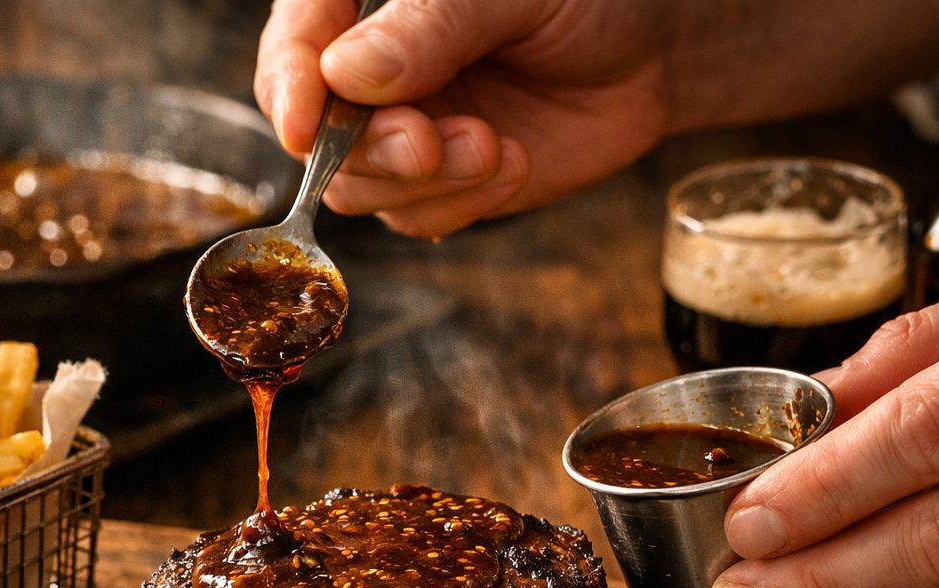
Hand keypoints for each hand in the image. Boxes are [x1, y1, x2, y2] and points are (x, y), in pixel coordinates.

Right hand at [255, 0, 677, 237]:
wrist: (650, 49)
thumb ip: (433, 25)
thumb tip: (347, 73)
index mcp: (363, 6)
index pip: (294, 44)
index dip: (287, 86)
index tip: (302, 125)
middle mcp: (367, 72)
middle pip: (316, 132)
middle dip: (369, 149)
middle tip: (426, 143)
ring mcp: (399, 132)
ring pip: (361, 186)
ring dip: (424, 181)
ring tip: (492, 146)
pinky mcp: (439, 185)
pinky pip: (416, 216)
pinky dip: (462, 204)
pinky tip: (512, 163)